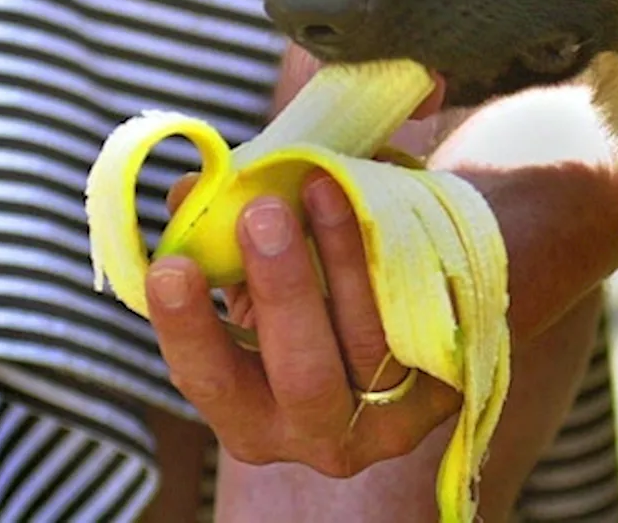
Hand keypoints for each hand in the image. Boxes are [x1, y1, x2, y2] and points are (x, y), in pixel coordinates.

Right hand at [146, 170, 458, 475]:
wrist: (407, 318)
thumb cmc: (313, 296)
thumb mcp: (260, 279)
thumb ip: (223, 242)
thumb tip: (192, 187)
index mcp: (252, 416)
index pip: (211, 382)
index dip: (190, 328)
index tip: (170, 265)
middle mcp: (319, 433)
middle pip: (302, 373)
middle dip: (281, 289)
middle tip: (261, 211)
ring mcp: (390, 419)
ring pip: (370, 339)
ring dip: (344, 256)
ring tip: (322, 183)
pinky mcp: (446, 388)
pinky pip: (425, 322)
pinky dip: (403, 261)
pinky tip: (387, 204)